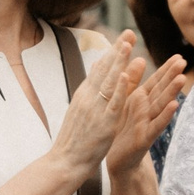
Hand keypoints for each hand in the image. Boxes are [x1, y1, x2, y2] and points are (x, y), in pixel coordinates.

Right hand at [53, 30, 145, 175]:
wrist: (64, 162)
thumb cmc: (74, 140)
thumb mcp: (79, 111)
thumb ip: (88, 92)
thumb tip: (93, 73)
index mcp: (84, 95)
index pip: (100, 69)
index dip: (112, 52)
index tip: (123, 38)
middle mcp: (88, 98)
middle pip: (105, 70)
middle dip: (117, 50)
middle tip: (129, 32)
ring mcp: (95, 109)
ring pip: (109, 81)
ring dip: (119, 62)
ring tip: (128, 44)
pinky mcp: (103, 123)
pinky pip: (112, 103)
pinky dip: (119, 88)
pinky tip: (125, 74)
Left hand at [106, 52, 187, 171]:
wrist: (118, 159)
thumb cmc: (122, 130)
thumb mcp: (125, 105)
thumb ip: (132, 86)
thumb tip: (137, 63)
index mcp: (140, 101)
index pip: (155, 82)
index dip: (165, 70)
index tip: (178, 56)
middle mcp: (147, 111)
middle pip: (161, 91)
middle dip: (171, 76)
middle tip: (183, 61)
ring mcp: (147, 124)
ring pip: (161, 105)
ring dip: (171, 92)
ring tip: (182, 78)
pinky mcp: (145, 137)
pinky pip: (156, 125)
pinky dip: (165, 115)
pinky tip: (174, 105)